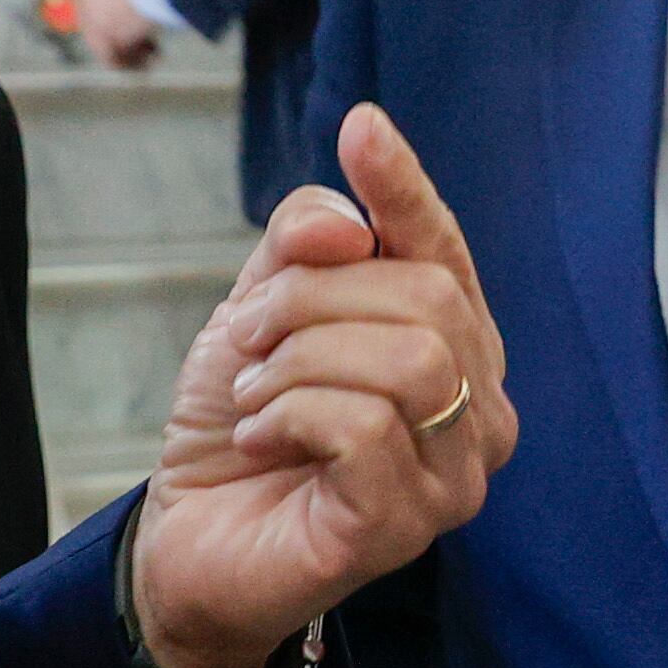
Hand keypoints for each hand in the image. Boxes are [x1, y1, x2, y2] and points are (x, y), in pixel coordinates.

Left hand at [131, 102, 516, 667]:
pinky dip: (290, 414)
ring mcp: (452, 477)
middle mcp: (477, 412)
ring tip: (255, 393)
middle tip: (250, 340)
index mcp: (455, 347)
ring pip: (407, 360)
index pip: (444, 250)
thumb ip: (305, 247)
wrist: (190, 539)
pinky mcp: (406, 527)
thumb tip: (352, 221)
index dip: (405, 188)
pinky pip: (365, 427)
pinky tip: (259, 438)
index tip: (362, 128)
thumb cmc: (245, 425)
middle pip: (425, 297)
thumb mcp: (262, 310)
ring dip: (300, 360)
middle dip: (312, 298)